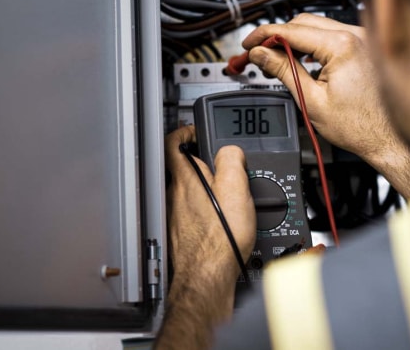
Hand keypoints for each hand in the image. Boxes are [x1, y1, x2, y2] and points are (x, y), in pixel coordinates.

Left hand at [164, 125, 255, 281]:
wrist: (207, 277)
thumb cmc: (220, 239)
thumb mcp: (236, 189)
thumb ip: (231, 160)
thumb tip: (230, 150)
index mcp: (186, 179)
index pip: (173, 142)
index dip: (184, 131)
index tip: (194, 131)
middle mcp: (174, 195)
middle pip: (181, 167)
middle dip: (199, 161)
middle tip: (218, 163)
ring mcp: (173, 215)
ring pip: (184, 191)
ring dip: (201, 187)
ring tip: (223, 194)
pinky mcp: (178, 233)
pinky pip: (188, 212)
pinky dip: (201, 210)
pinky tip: (218, 221)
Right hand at [243, 14, 409, 197]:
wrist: (388, 140)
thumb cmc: (360, 126)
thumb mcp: (310, 99)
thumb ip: (283, 70)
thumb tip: (261, 54)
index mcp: (342, 45)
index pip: (291, 30)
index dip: (263, 35)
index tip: (249, 43)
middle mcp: (356, 35)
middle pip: (303, 22)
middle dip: (277, 36)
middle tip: (258, 53)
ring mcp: (364, 39)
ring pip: (318, 26)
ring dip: (295, 39)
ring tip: (277, 59)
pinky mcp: (367, 46)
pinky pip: (333, 35)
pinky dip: (313, 43)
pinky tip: (302, 59)